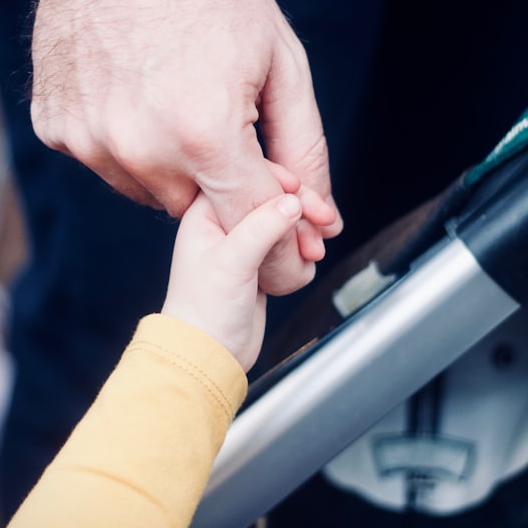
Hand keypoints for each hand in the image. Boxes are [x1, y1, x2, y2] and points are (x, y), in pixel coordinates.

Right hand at [26, 0, 341, 295]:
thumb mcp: (281, 62)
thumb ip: (303, 147)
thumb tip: (320, 215)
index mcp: (204, 133)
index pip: (249, 222)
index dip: (278, 230)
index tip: (293, 228)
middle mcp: (140, 148)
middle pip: (197, 210)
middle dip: (220, 181)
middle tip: (225, 122)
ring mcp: (90, 140)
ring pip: (149, 192)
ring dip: (171, 165)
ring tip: (176, 98)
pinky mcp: (57, 128)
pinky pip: (106, 163)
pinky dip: (127, 143)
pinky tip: (136, 93)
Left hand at [162, 175, 333, 371]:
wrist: (208, 354)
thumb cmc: (203, 311)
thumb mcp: (232, 260)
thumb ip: (263, 226)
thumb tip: (293, 200)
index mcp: (205, 213)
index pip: (244, 174)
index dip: (277, 178)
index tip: (302, 192)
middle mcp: (222, 223)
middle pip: (269, 195)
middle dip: (300, 207)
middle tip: (324, 220)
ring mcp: (242, 244)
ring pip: (282, 220)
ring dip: (304, 230)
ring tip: (316, 248)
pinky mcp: (258, 263)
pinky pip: (287, 244)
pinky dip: (302, 249)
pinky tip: (308, 260)